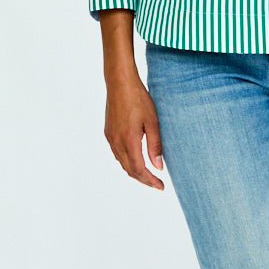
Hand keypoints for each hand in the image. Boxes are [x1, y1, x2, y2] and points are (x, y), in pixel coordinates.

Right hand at [104, 70, 164, 190]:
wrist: (120, 83)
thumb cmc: (138, 99)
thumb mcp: (152, 122)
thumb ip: (155, 146)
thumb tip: (158, 167)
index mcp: (129, 140)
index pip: (139, 169)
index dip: (150, 181)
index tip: (161, 186)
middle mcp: (116, 142)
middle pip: (129, 170)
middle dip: (143, 179)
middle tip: (157, 183)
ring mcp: (110, 138)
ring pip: (122, 163)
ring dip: (135, 171)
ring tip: (148, 174)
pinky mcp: (108, 132)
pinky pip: (117, 153)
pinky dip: (127, 161)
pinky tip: (136, 159)